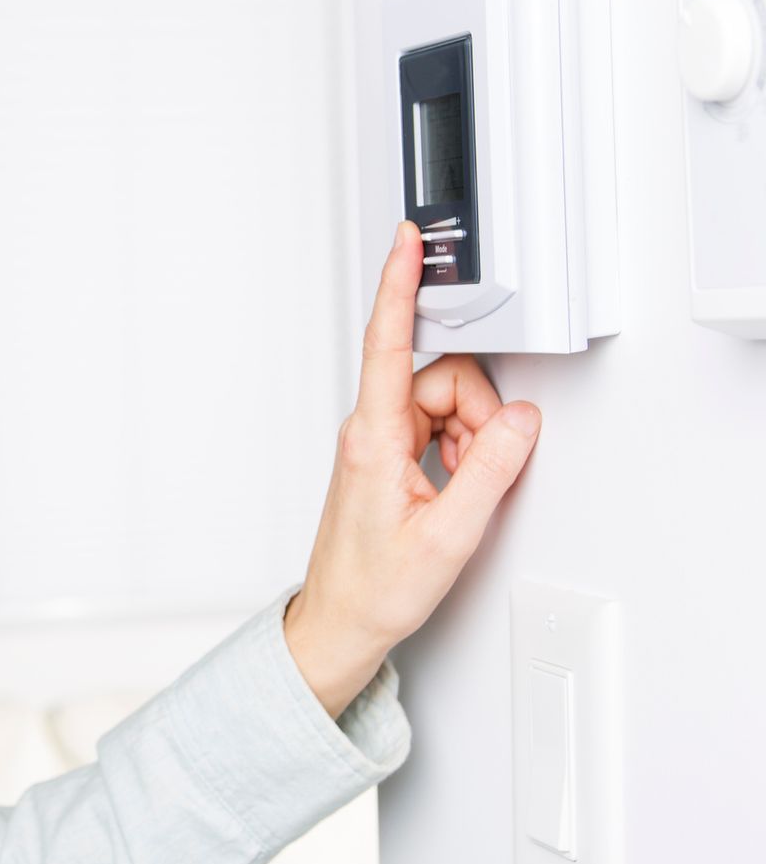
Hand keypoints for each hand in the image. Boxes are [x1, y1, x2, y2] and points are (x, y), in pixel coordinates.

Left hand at [282, 219, 542, 716]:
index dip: (398, 286)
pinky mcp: (388, 455)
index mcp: (372, 438)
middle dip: (478, 417)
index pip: (387, 342)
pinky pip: (440, 429)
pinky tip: (454, 489)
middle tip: (477, 471)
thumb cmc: (376, 587)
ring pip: (448, 406)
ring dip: (471, 441)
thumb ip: (492, 469)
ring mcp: (377, 442)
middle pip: (444, 379)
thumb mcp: (450, 534)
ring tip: (458, 491)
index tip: (405, 242)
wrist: (342, 621)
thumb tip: (522, 421)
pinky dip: (460, 453)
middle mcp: (369, 430)